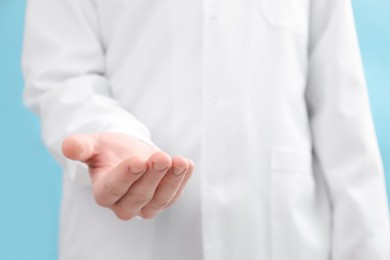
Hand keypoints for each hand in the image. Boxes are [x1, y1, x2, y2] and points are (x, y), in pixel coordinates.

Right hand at [61, 133, 192, 219]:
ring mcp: (146, 206)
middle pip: (139, 197)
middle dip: (151, 177)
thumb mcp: (94, 144)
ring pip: (159, 200)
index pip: (112, 190)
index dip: (125, 177)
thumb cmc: (110, 150)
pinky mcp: (164, 200)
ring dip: (171, 181)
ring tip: (180, 162)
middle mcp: (124, 205)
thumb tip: (68, 147)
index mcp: (104, 193)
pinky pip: (175, 195)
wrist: (129, 153)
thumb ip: (81, 147)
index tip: (137, 160)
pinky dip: (183, 180)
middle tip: (161, 157)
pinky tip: (187, 164)